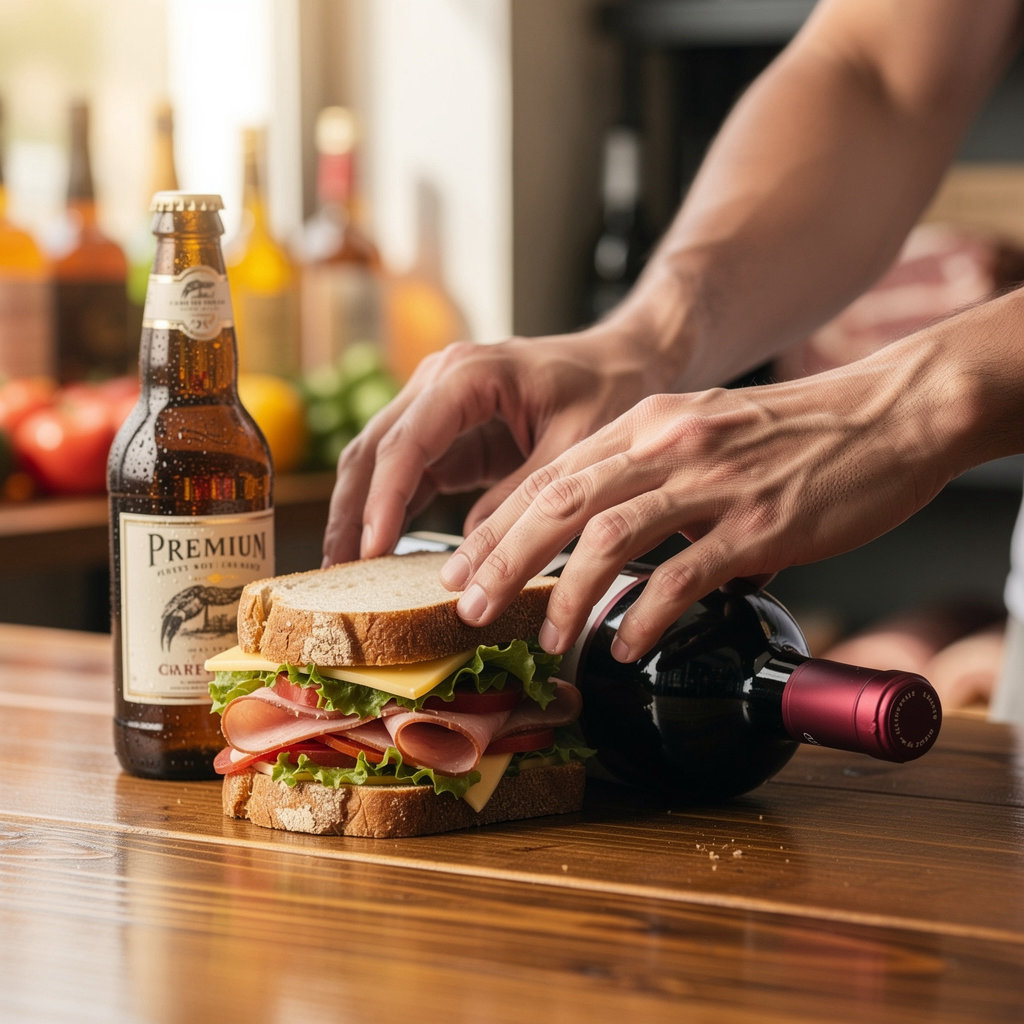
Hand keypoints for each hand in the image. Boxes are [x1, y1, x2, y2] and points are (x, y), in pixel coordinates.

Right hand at [322, 326, 674, 563]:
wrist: (625, 359)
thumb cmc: (609, 389)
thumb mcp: (576, 449)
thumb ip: (524, 499)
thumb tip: (473, 556)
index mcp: (469, 375)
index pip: (407, 443)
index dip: (384, 500)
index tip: (371, 550)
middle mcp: (440, 381)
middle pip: (374, 449)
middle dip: (352, 511)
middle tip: (337, 571)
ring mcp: (438, 405)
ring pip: (378, 460)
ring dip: (360, 513)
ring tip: (345, 570)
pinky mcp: (448, 433)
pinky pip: (407, 473)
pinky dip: (390, 510)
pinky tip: (380, 552)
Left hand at [440, 342, 963, 662]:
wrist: (891, 412)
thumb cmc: (800, 429)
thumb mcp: (708, 427)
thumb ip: (654, 470)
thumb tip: (613, 536)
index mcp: (650, 422)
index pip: (552, 475)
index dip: (500, 524)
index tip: (466, 566)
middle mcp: (669, 444)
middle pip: (561, 502)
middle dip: (505, 560)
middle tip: (471, 606)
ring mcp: (713, 482)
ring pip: (609, 538)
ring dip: (565, 595)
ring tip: (547, 637)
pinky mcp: (760, 524)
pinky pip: (683, 575)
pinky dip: (644, 616)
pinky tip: (626, 645)